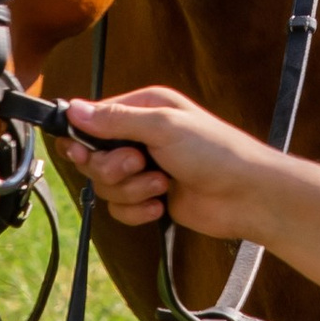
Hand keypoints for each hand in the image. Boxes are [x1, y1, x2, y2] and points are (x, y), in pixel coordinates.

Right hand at [60, 87, 276, 239]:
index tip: (81, 152)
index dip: (82, 140)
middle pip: (92, 157)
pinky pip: (120, 209)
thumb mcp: (163, 127)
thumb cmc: (214, 152)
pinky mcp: (150, 198)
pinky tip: (161, 206)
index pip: (92, 120)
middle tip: (139, 164)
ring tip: (162, 185)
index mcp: (144, 109)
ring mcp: (144, 169)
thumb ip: (116, 120)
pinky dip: (137, 211)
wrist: (245, 196)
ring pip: (105, 186)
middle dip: (112, 168)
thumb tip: (73, 109)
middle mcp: (140, 136)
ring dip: (131, 190)